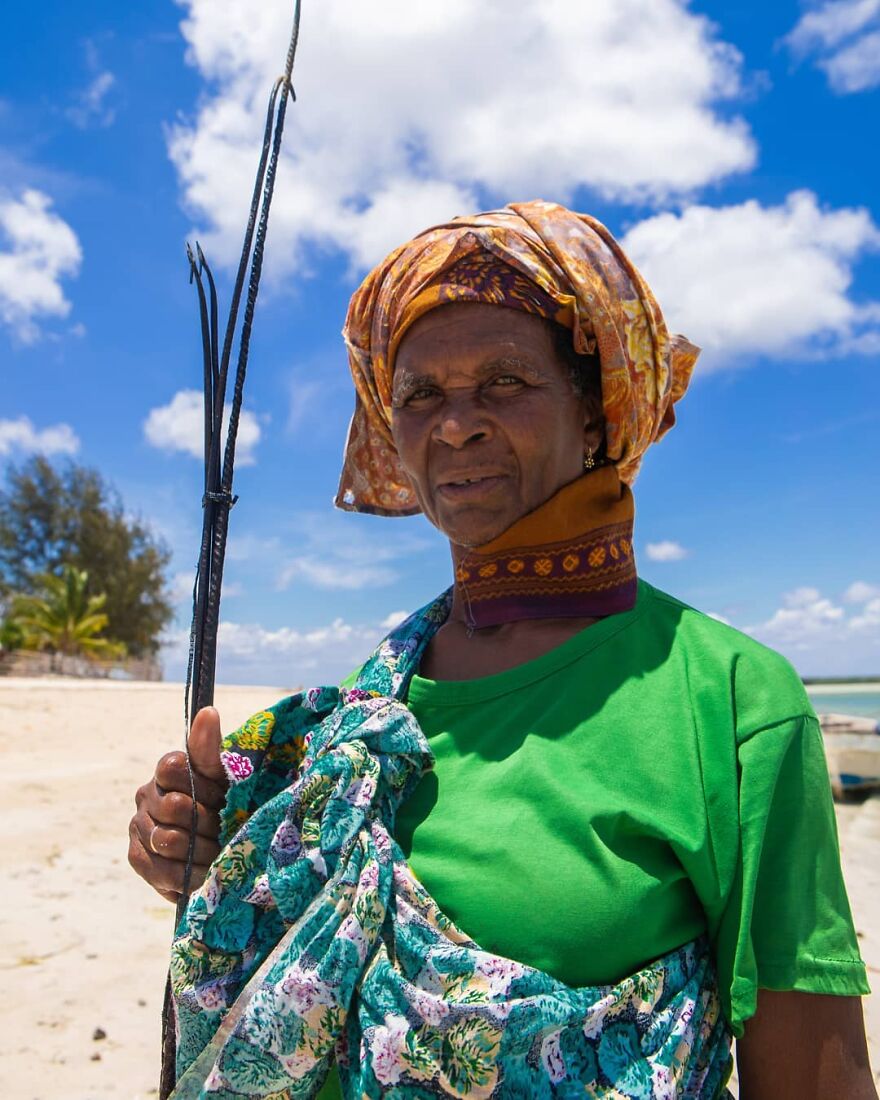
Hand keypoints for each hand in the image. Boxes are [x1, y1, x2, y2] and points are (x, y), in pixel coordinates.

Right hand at [128, 707, 228, 902]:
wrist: (227, 845)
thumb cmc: (229, 804)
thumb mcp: (227, 776)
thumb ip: (212, 748)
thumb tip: (209, 711)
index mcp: (168, 769)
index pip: (173, 768)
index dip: (203, 787)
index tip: (222, 796)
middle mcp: (146, 794)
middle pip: (173, 807)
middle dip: (207, 822)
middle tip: (225, 830)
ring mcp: (138, 825)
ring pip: (166, 839)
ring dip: (200, 851)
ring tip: (218, 854)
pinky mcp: (137, 855)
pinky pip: (156, 867)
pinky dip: (183, 874)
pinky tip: (200, 873)